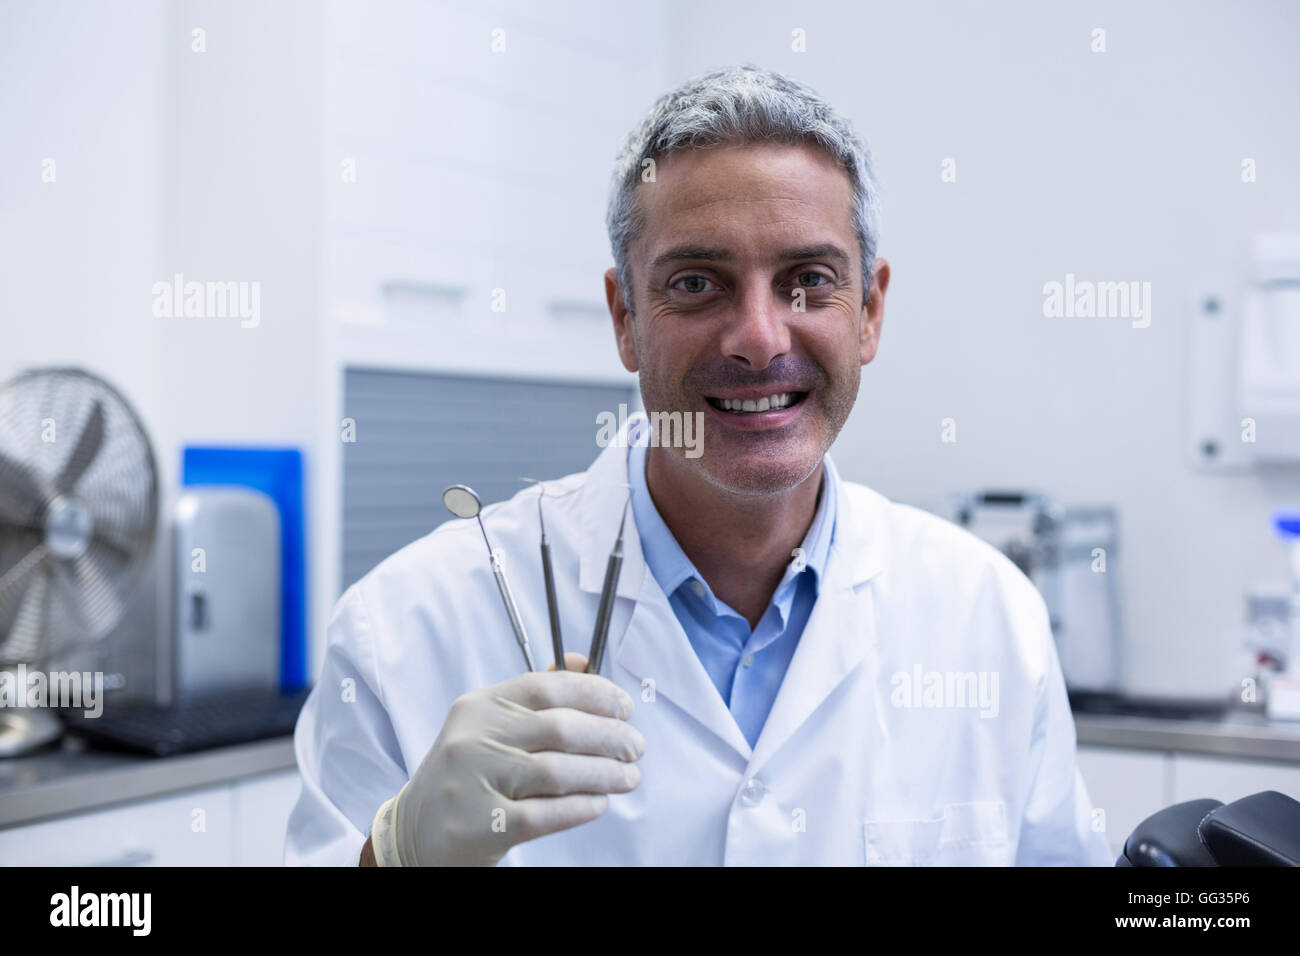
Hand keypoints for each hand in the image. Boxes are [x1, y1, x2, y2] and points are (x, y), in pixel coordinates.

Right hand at [392, 654, 643, 865]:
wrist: (416, 829)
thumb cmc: (468, 771)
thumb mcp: (490, 723)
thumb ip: (536, 695)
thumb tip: (583, 662)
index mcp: (481, 705)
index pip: (546, 687)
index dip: (595, 693)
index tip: (625, 707)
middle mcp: (474, 738)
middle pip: (559, 728)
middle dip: (610, 737)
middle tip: (635, 747)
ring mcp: (475, 782)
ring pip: (557, 772)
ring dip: (604, 774)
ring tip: (628, 777)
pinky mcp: (480, 825)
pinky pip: (545, 814)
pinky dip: (581, 807)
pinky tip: (598, 803)